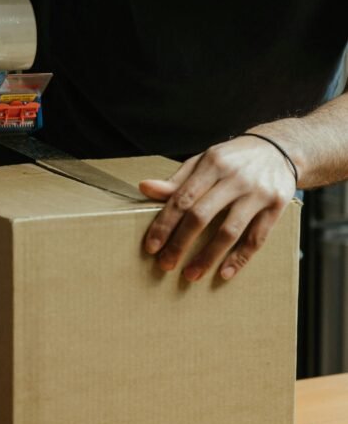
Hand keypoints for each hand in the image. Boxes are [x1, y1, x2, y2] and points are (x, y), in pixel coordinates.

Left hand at [138, 135, 297, 281]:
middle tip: (166, 264)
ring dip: (208, 257)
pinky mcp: (277, 205)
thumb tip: (144, 188)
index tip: (152, 246)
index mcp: (212, 164)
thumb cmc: (232, 159)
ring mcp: (257, 192)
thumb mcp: (204, 161)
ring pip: (229, 231)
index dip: (165, 223)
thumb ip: (177, 180)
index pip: (182, 197)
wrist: (279, 148)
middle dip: (180, 243)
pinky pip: (256, 238)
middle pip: (201, 215)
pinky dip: (239, 258)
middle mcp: (235, 177)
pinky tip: (224, 273)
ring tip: (191, 274)